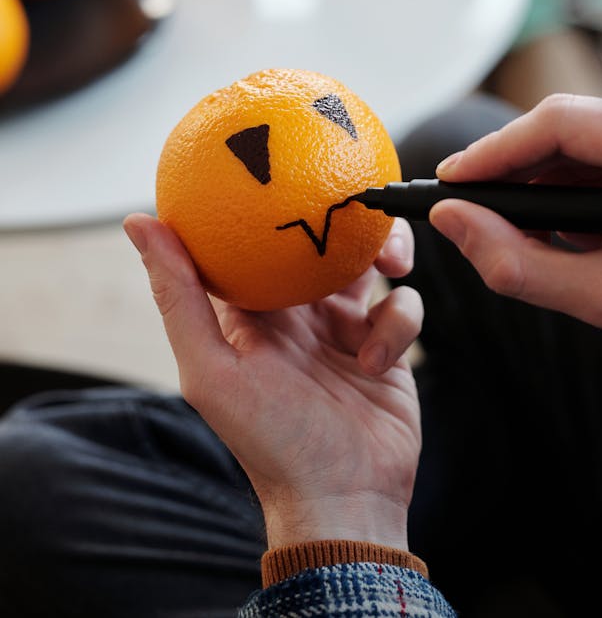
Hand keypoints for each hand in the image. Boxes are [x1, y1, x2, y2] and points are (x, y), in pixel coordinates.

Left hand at [123, 213, 422, 549]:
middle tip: (357, 200)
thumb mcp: (212, 369)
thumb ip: (178, 296)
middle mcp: (299, 312)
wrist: (345, 501)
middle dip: (343, 215)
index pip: (256, 241)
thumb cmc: (270, 443)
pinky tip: (378, 363)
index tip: (272, 161)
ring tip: (390, 266)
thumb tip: (138, 221)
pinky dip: (399, 327)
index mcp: (254, 311)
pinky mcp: (387, 344)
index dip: (264, 201)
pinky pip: (403, 307)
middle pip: (322, 238)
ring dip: (384, 255)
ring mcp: (345, 326)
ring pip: (369, 262)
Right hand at [430, 90, 601, 371]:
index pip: (563, 121)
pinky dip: (584, 176)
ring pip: (593, 131)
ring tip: (516, 221)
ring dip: (549, 174)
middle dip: (518, 166)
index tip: (454, 181)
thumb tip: (455, 224)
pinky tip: (566, 216)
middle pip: (575, 122)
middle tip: (472, 206)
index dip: (498, 149)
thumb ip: (523, 265)